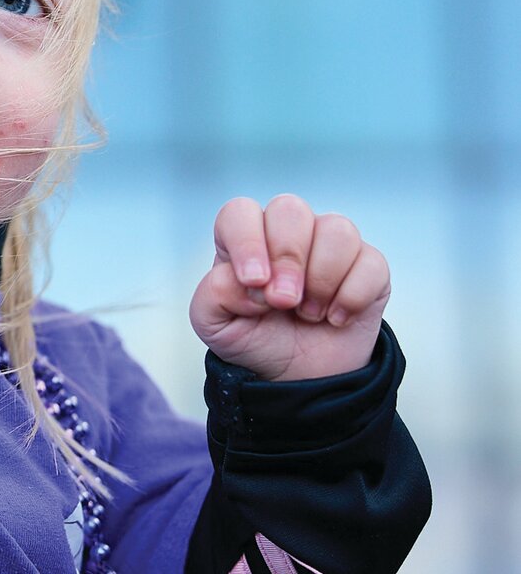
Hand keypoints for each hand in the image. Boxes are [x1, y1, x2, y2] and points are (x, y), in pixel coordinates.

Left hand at [189, 195, 389, 381]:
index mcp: (244, 239)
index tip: (254, 282)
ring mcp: (329, 245)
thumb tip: (249, 281)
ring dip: (322, 279)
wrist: (299, 375)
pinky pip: (371, 262)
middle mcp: (287, 233)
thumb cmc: (255, 339)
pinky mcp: (368, 266)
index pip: (240, 212)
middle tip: (284, 302)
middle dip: (288, 260)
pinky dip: (352, 297)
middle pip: (290, 209)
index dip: (247, 242)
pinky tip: (336, 318)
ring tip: (309, 313)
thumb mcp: (214, 324)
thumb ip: (215, 294)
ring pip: (337, 229)